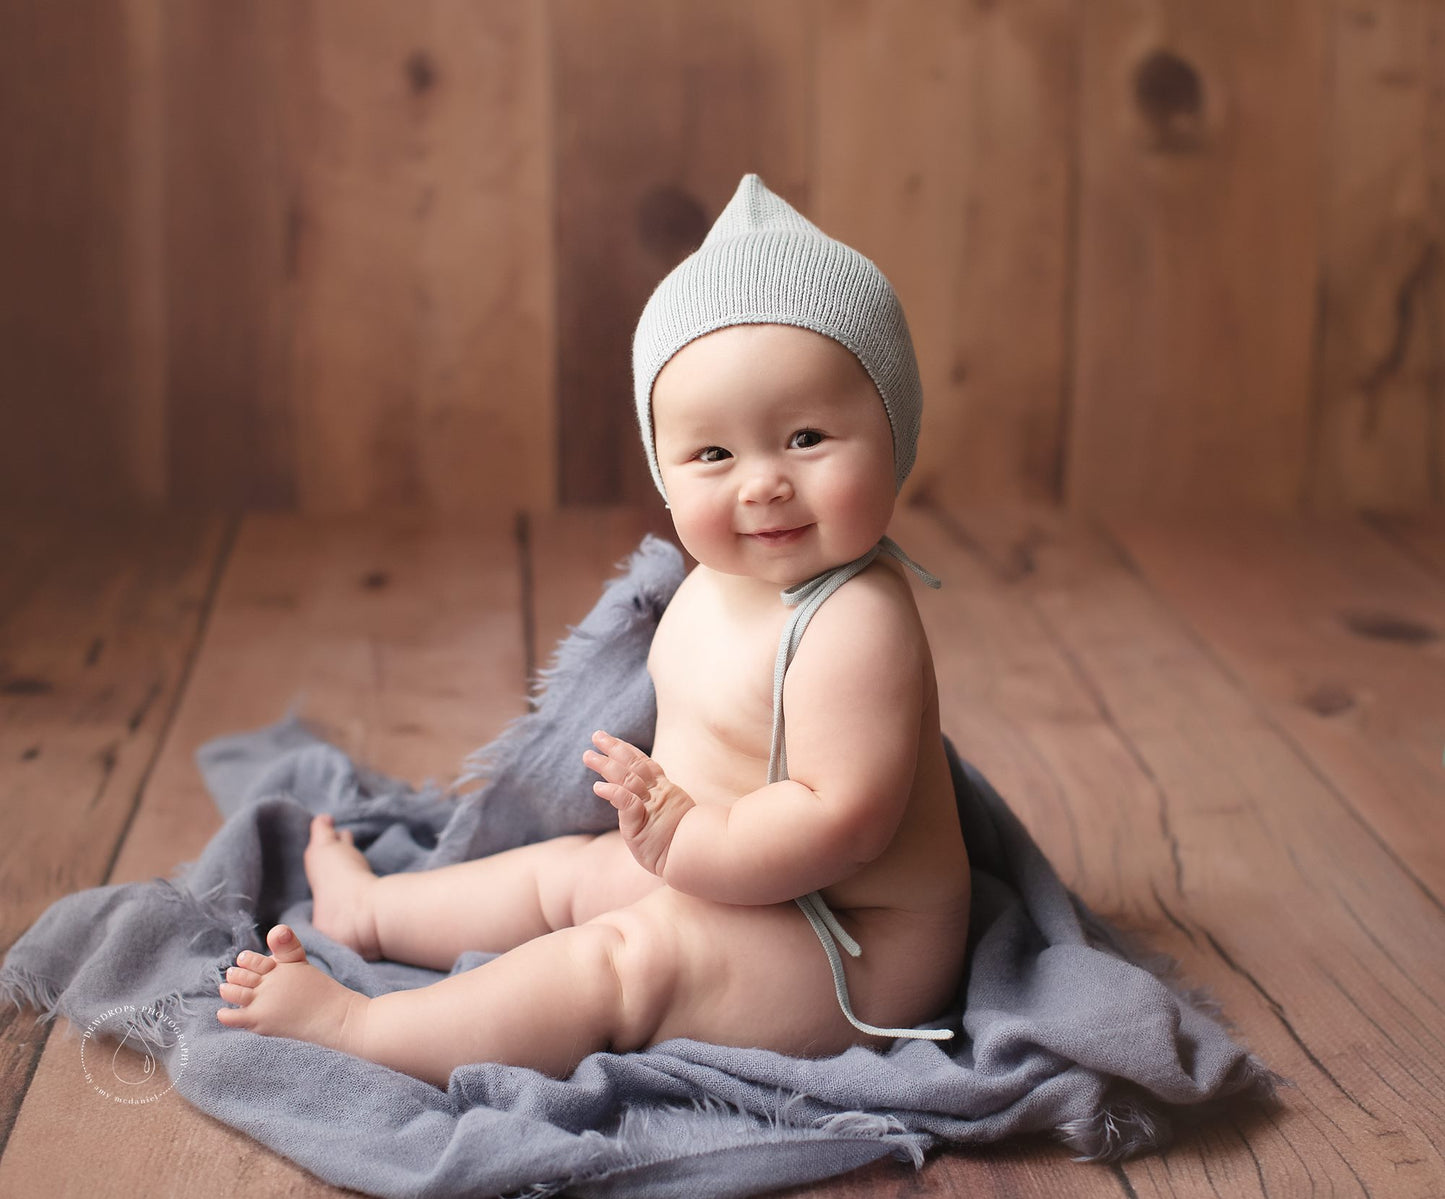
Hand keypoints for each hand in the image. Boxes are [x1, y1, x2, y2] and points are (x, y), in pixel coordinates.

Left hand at [582, 731, 695, 876]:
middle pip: (633, 765)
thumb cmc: (684, 846)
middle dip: (614, 749)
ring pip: (627, 780)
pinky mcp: (642, 824)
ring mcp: (651, 808)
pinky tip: (597, 787)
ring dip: (606, 766)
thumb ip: (656, 807)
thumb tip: (635, 802)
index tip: (614, 741)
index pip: (644, 765)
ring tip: (588, 756)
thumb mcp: (672, 819)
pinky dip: (613, 793)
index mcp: (666, 792)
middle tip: (596, 735)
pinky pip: (627, 803)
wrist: (696, 860)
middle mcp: (658, 795)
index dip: (628, 751)